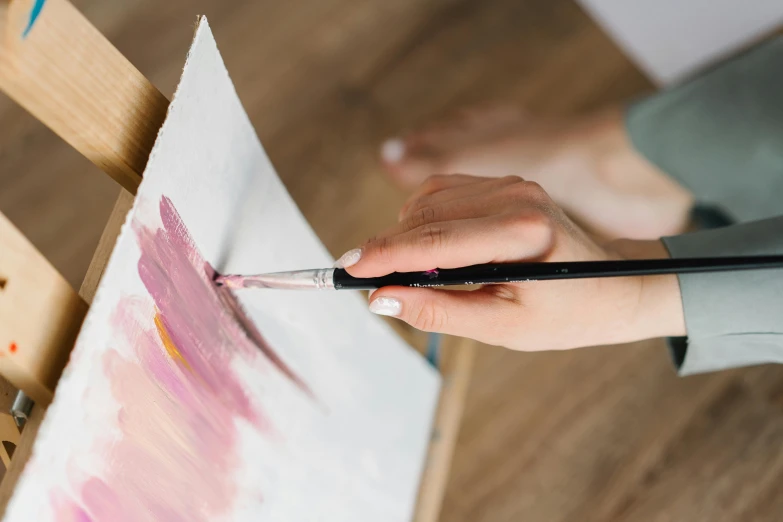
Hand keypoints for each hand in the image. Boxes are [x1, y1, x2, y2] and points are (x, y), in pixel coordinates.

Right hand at [340, 175, 684, 350]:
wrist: (617, 287)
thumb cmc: (569, 315)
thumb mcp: (505, 328)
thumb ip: (441, 311)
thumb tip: (382, 299)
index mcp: (520, 234)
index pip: (432, 242)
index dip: (382, 257)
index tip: (346, 272)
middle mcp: (515, 196)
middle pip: (423, 216)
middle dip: (387, 248)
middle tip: (364, 280)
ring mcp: (511, 184)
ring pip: (429, 200)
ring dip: (405, 233)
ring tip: (404, 272)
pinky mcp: (506, 183)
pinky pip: (445, 192)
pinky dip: (424, 219)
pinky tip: (427, 248)